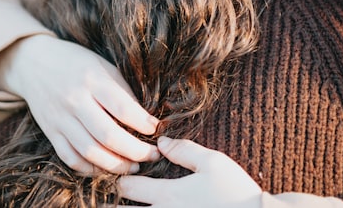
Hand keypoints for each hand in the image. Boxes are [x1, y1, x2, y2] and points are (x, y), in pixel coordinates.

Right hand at [0, 34, 160, 174]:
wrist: (34, 62)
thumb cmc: (76, 62)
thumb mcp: (103, 66)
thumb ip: (122, 91)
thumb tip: (146, 118)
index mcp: (91, 79)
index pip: (122, 107)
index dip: (143, 123)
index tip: (157, 130)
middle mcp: (74, 100)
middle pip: (107, 135)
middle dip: (135, 151)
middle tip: (153, 155)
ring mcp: (59, 119)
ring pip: (90, 152)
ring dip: (116, 165)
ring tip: (134, 166)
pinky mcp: (50, 132)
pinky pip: (70, 158)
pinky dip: (90, 169)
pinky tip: (107, 168)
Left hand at [118, 137, 261, 207]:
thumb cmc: (235, 191)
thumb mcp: (213, 162)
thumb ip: (184, 150)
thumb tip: (160, 142)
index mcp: (168, 195)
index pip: (128, 187)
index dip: (119, 177)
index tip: (118, 171)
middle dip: (113, 202)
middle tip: (108, 194)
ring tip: (118, 206)